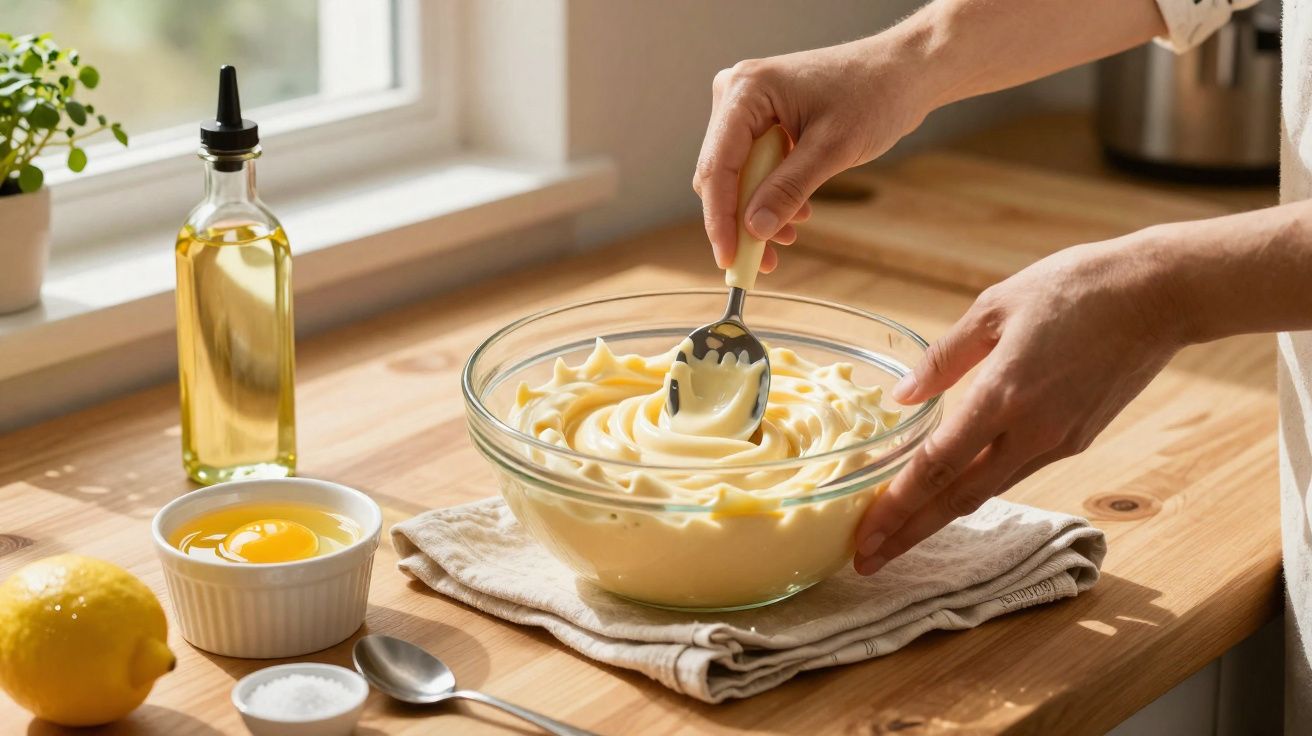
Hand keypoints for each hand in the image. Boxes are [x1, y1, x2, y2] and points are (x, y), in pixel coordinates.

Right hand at [693, 39, 927, 271]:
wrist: (903, 73)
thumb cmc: (874, 95)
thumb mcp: (831, 149)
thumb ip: (788, 189)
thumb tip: (754, 230)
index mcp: (745, 90)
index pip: (716, 166)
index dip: (719, 218)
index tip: (729, 259)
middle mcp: (737, 95)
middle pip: (721, 174)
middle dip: (741, 220)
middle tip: (761, 261)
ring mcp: (748, 108)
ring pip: (737, 176)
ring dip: (758, 211)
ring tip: (791, 237)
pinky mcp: (763, 121)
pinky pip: (754, 168)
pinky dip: (771, 195)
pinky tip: (797, 213)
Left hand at [853, 233, 1187, 574]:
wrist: (1160, 296)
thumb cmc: (1075, 288)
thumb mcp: (995, 307)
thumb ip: (944, 358)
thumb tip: (901, 397)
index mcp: (1002, 394)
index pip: (937, 466)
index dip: (898, 506)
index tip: (866, 537)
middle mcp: (1030, 431)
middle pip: (958, 499)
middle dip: (910, 534)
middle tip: (869, 561)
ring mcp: (1058, 441)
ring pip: (988, 490)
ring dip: (942, 516)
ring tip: (901, 534)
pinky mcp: (1078, 439)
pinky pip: (1017, 471)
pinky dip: (978, 486)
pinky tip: (952, 489)